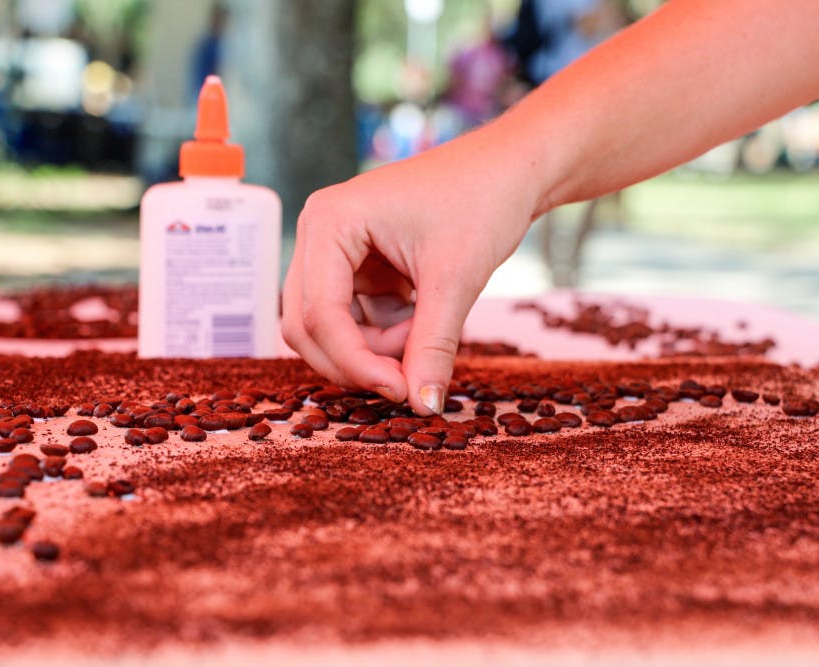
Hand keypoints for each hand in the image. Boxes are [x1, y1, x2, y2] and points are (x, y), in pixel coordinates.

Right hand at [282, 127, 539, 414]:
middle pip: (309, 326)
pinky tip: (424, 318)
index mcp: (329, 222)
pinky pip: (355, 319)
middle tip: (409, 380)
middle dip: (357, 360)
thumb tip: (423, 407)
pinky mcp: (356, 266)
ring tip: (427, 331)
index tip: (402, 392)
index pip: (319, 314)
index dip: (356, 363)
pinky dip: (387, 333)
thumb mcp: (456, 279)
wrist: (510, 169)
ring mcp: (334, 250)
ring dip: (376, 347)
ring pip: (331, 329)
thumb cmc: (482, 200)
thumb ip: (433, 346)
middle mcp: (319, 233)